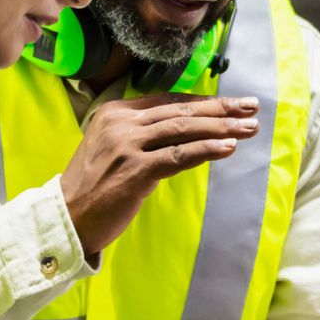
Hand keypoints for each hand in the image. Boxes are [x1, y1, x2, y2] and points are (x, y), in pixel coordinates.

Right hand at [60, 94, 259, 252]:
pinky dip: (207, 150)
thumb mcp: (115, 149)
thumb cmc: (95, 187)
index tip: (233, 103)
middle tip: (251, 108)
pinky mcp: (135, 170)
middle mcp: (122, 123)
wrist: (67, 218)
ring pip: (185, 129)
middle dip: (221, 110)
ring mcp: (128, 145)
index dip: (205, 101)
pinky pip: (179, 155)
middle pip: (182, 111)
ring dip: (222, 128)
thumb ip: (144, 135)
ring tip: (249, 128)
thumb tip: (191, 130)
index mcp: (116, 112)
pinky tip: (228, 149)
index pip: (170, 102)